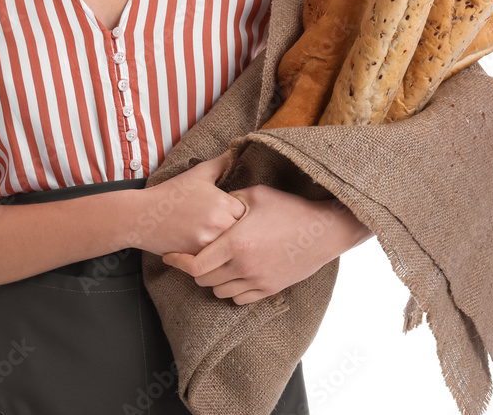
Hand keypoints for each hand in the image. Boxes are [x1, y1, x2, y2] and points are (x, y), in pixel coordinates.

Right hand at [131, 152, 246, 256]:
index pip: (249, 213)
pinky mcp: (198, 258)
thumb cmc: (171, 193)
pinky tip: (209, 250)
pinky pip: (216, 261)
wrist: (142, 215)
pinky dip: (215, 257)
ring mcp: (209, 243)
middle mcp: (220, 224)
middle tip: (227, 228)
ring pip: (231, 249)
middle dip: (238, 231)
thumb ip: (221, 163)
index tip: (232, 212)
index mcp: (224, 203)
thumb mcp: (198, 173)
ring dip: (228, 246)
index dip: (241, 213)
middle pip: (243, 233)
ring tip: (219, 239)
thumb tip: (236, 151)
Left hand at [161, 184, 365, 304]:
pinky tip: (233, 275)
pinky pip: (239, 299)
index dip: (178, 262)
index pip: (195, 265)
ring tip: (213, 265)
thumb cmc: (290, 208)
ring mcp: (257, 281)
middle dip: (193, 270)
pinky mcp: (270, 289)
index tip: (169, 256)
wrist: (323, 231)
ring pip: (220, 292)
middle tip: (192, 257)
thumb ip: (230, 199)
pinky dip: (230, 290)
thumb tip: (213, 199)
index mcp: (236, 243)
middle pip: (204, 281)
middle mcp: (244, 267)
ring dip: (211, 281)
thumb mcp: (256, 194)